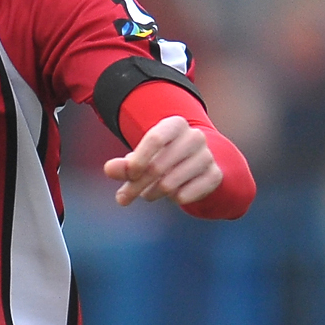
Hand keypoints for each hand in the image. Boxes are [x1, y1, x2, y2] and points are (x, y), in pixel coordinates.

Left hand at [103, 116, 222, 208]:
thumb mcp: (140, 160)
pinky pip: (187, 195)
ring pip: (170, 184)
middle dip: (136, 185)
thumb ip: (124, 165)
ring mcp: (207, 156)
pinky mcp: (215, 175)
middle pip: (158, 166)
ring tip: (149, 192)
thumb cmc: (160, 159)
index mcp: (175, 125)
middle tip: (123, 197)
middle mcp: (195, 137)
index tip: (129, 175)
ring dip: (153, 193)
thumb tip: (109, 169)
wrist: (195, 166)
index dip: (138, 160)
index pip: (155, 139)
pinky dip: (174, 199)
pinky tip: (173, 194)